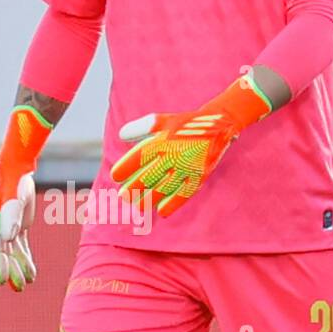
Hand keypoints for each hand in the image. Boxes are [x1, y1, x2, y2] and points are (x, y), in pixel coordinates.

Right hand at [0, 169, 36, 290]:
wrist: (17, 171)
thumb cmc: (14, 184)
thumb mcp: (14, 199)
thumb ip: (11, 217)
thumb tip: (8, 237)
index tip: (0, 282)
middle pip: (4, 255)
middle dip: (11, 272)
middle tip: (18, 289)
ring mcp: (9, 229)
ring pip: (14, 253)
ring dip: (20, 268)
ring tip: (27, 284)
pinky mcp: (19, 227)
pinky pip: (22, 247)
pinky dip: (26, 259)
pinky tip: (32, 272)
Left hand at [110, 72, 270, 218]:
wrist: (217, 125)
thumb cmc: (183, 124)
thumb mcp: (161, 120)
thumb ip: (140, 128)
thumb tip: (121, 136)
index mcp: (163, 140)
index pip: (139, 156)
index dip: (126, 167)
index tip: (116, 176)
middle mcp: (174, 154)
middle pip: (150, 175)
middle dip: (134, 187)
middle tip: (123, 196)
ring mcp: (187, 166)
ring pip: (165, 187)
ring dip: (149, 199)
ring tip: (138, 206)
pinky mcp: (199, 175)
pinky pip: (185, 192)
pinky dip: (173, 203)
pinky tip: (161, 211)